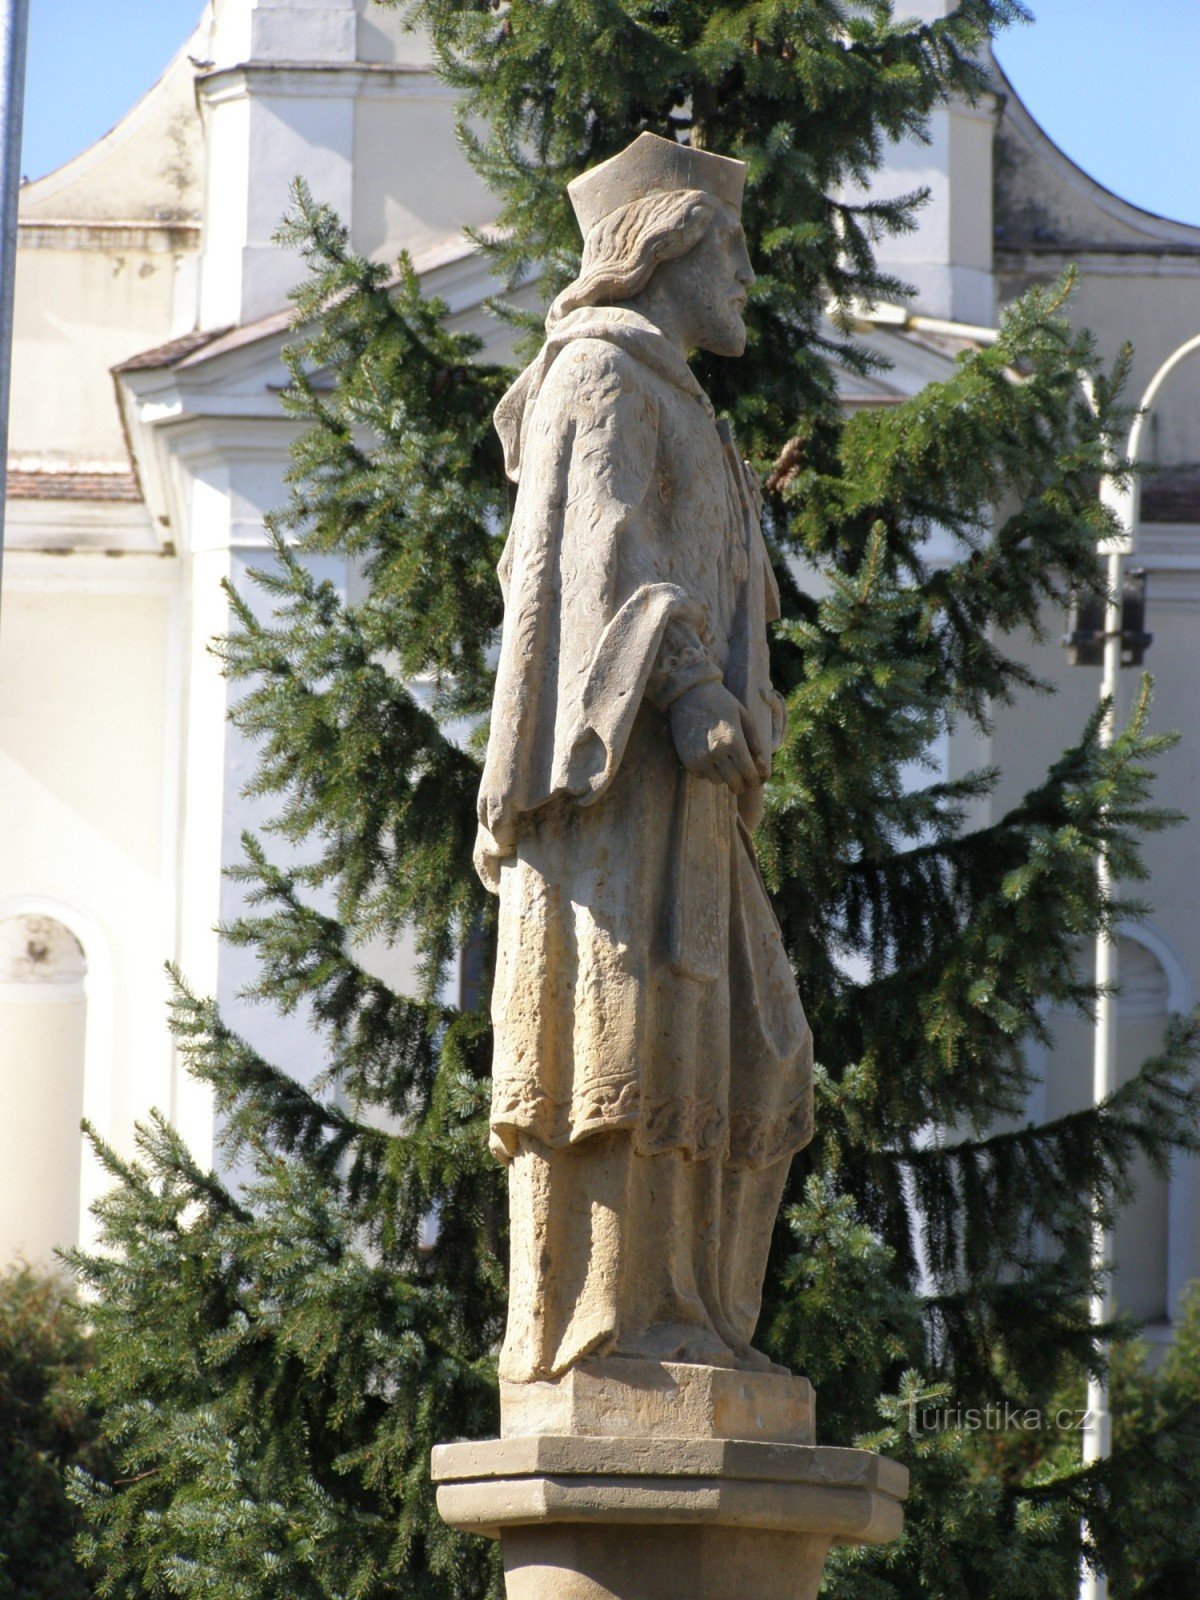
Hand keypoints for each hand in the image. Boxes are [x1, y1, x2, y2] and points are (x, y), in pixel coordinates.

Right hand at [669, 680, 767, 794]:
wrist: (689, 693)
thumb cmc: (721, 702)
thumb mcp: (743, 716)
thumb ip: (754, 740)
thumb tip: (761, 763)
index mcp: (734, 741)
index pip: (748, 773)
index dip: (754, 780)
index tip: (755, 781)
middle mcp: (716, 752)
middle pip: (734, 782)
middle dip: (741, 785)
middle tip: (743, 783)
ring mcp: (700, 758)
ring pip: (717, 781)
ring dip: (724, 778)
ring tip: (726, 768)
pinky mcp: (687, 760)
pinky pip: (702, 775)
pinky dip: (709, 772)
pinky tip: (711, 761)